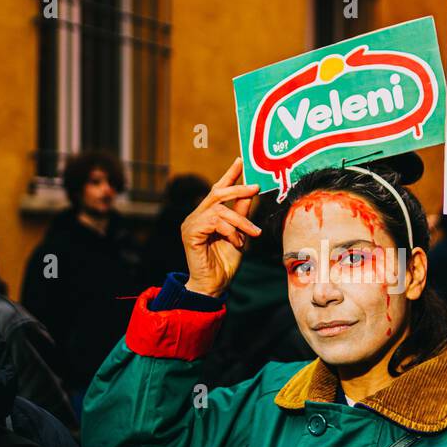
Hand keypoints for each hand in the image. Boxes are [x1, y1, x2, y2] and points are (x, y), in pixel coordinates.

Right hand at [181, 158, 261, 297]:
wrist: (214, 286)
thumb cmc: (225, 263)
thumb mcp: (240, 234)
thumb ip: (242, 214)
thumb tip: (251, 194)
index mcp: (207, 215)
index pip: (218, 189)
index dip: (229, 175)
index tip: (241, 160)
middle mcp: (196, 216)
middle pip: (217, 193)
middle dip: (238, 187)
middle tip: (256, 187)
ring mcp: (191, 223)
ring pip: (220, 209)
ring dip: (241, 220)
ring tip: (253, 234)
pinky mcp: (190, 233)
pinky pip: (215, 222)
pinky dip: (230, 231)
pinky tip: (237, 242)